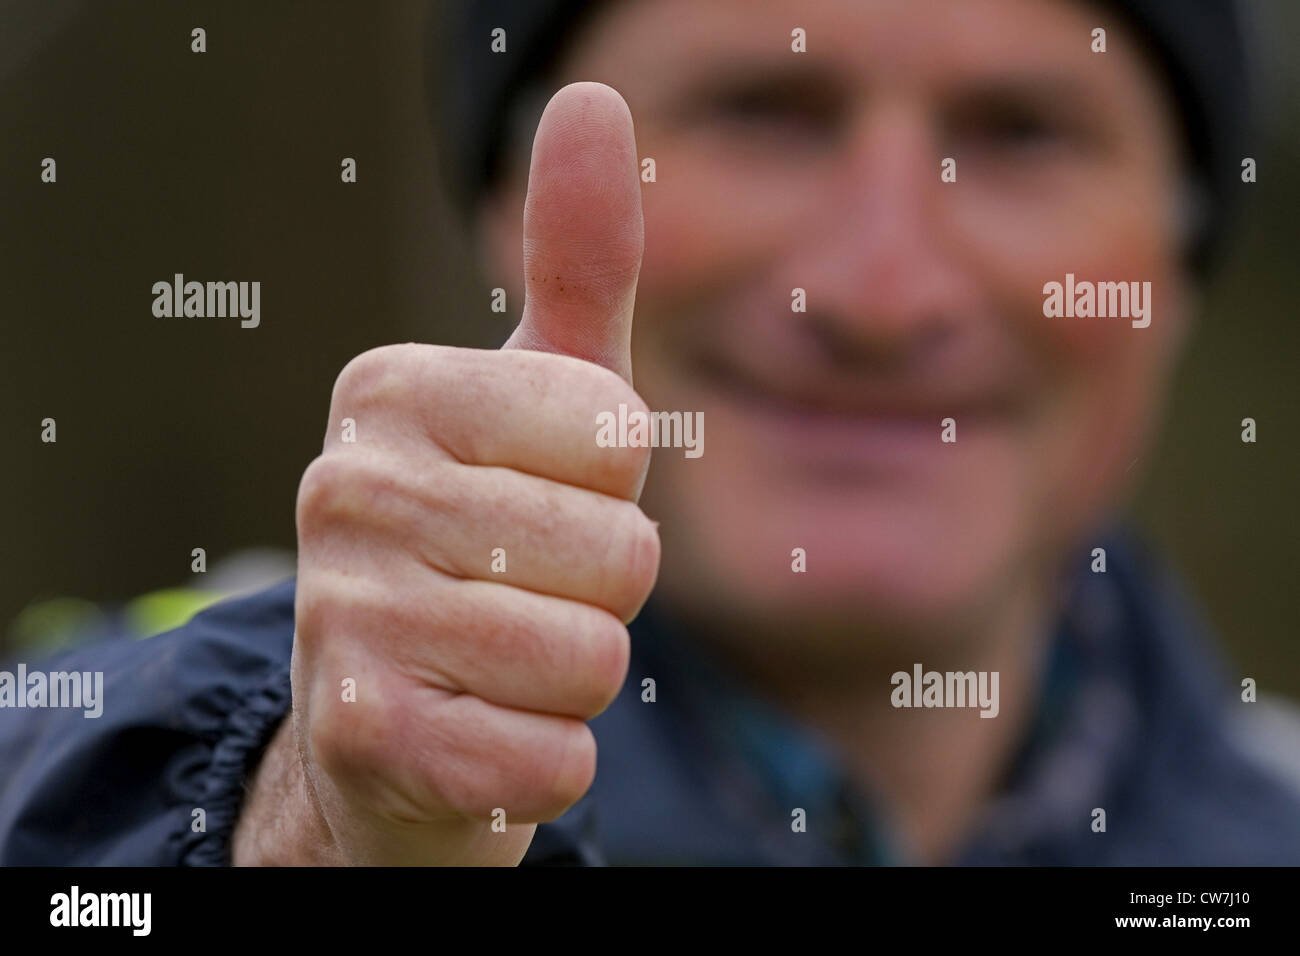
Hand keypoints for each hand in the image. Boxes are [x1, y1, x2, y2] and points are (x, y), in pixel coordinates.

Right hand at [233, 82, 657, 864]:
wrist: (392, 727)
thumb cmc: (493, 545)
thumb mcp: (542, 401)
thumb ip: (578, 264)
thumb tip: (585, 97)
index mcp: (391, 389)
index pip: (618, 433)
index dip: (612, 488)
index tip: (539, 503)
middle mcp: (346, 486)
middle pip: (618, 550)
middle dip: (601, 595)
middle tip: (521, 599)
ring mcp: (341, 615)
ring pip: (590, 658)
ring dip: (572, 680)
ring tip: (498, 666)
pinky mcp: (361, 738)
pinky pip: (552, 757)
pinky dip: (542, 762)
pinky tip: (476, 737)